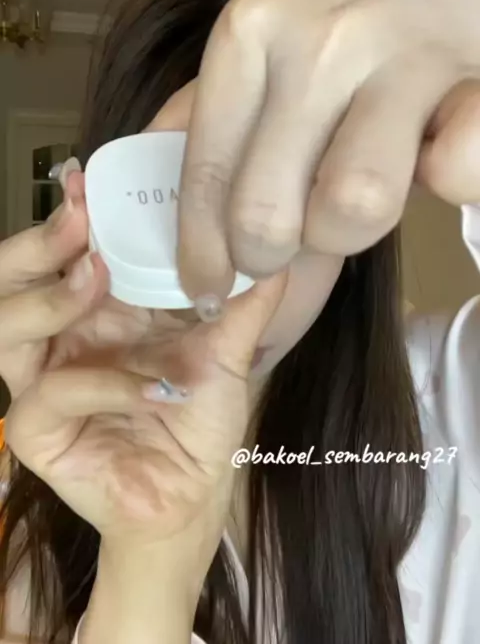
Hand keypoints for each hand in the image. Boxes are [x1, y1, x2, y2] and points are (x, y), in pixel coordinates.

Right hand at [2, 168, 284, 570]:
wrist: (193, 494)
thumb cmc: (197, 420)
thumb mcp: (226, 352)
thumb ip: (245, 302)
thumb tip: (278, 248)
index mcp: (98, 311)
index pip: (64, 253)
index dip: (68, 216)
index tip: (87, 179)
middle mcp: (63, 338)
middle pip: (14, 279)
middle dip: (37, 241)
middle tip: (76, 216)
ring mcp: (44, 382)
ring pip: (6, 327)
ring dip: (50, 297)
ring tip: (94, 276)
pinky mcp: (40, 432)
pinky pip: (48, 396)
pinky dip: (99, 384)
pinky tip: (150, 388)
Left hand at [177, 0, 479, 306]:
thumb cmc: (358, 12)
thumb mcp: (274, 33)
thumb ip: (224, 102)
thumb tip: (160, 185)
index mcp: (251, 34)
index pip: (206, 174)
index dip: (204, 253)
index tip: (209, 290)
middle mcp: (316, 41)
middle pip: (268, 215)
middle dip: (272, 256)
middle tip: (291, 240)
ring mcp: (401, 54)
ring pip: (352, 207)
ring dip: (352, 228)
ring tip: (360, 192)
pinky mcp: (476, 80)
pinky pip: (452, 172)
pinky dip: (447, 178)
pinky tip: (432, 153)